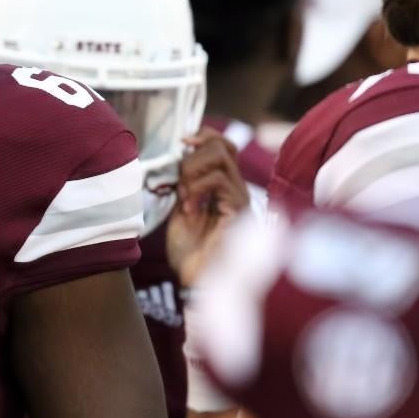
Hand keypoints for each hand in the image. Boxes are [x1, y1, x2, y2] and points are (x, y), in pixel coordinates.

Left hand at [167, 127, 249, 286]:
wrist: (195, 281)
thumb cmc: (189, 251)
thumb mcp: (181, 209)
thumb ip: (184, 184)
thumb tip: (178, 157)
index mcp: (222, 188)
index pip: (224, 146)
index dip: (204, 136)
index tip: (182, 142)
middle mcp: (236, 190)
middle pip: (224, 145)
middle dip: (194, 155)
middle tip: (180, 181)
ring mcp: (240, 199)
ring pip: (221, 157)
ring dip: (192, 171)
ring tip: (184, 196)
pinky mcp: (240, 210)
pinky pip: (218, 181)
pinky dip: (197, 188)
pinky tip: (190, 209)